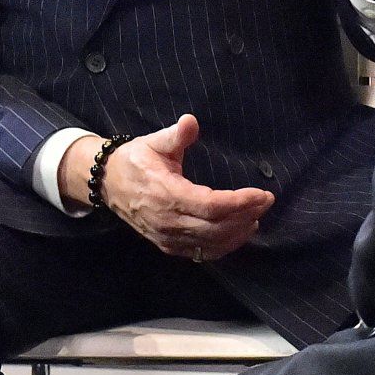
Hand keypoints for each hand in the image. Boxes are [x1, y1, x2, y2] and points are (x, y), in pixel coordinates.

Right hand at [62, 115, 273, 261]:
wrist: (108, 184)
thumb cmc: (135, 160)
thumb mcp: (153, 142)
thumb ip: (175, 135)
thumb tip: (190, 121)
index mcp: (166, 194)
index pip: (211, 205)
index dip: (239, 202)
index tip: (262, 194)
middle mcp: (168, 221)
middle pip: (215, 227)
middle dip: (245, 215)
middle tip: (267, 201)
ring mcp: (167, 237)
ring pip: (209, 243)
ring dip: (237, 233)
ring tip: (257, 216)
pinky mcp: (167, 245)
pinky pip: (200, 253)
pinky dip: (223, 247)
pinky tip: (238, 234)